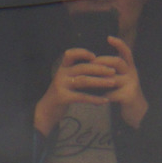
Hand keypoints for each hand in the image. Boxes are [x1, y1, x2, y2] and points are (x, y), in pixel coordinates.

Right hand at [32, 38, 146, 132]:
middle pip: (82, 67)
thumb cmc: (63, 92)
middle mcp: (61, 74)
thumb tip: (97, 64)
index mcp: (63, 68)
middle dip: (99, 68)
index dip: (82, 53)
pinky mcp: (63, 97)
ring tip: (113, 82)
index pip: (70, 54)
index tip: (96, 56)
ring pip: (83, 80)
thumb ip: (78, 72)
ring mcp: (61, 85)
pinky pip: (81, 97)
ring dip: (100, 81)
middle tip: (113, 71)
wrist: (48, 109)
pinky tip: (105, 100)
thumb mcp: (68, 79)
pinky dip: (95, 99)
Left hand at [99, 36, 147, 125]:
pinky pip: (111, 94)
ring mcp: (132, 84)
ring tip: (87, 81)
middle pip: (117, 62)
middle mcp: (132, 73)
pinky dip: (101, 97)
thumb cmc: (124, 92)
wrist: (136, 111)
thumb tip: (92, 61)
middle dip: (101, 61)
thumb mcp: (120, 78)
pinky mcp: (129, 96)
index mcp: (129, 67)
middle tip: (90, 64)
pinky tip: (94, 99)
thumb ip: (111, 70)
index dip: (119, 44)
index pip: (126, 52)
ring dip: (98, 79)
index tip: (109, 38)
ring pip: (112, 78)